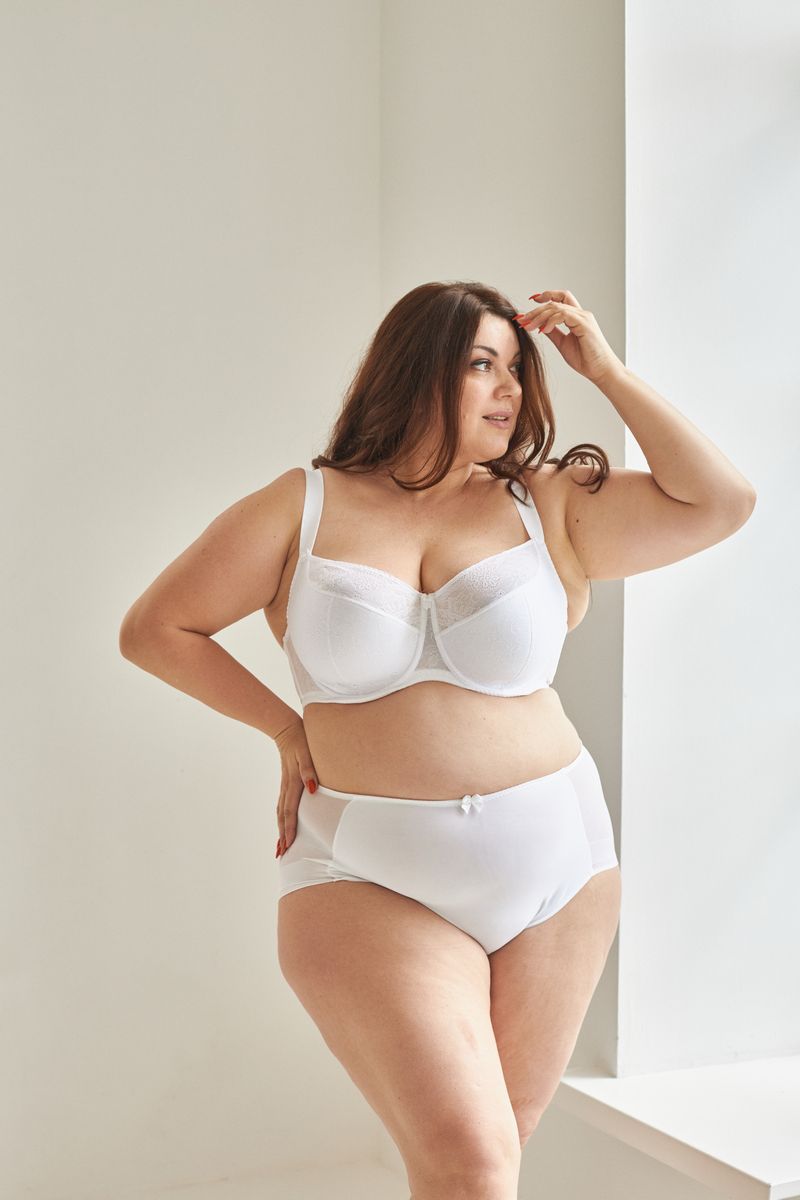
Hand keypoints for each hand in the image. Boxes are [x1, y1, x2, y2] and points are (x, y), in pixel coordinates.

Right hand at [273, 716, 317, 856]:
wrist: (287, 728)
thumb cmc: (301, 741)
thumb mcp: (307, 754)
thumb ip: (309, 771)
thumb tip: (312, 789)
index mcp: (293, 783)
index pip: (290, 811)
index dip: (289, 829)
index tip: (287, 845)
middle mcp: (287, 787)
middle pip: (283, 816)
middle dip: (282, 835)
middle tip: (281, 854)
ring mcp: (285, 785)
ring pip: (281, 811)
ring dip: (280, 829)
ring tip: (280, 845)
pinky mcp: (286, 782)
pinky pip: (282, 804)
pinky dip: (282, 817)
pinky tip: (283, 822)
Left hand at [515, 289, 623, 384]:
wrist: (600, 371)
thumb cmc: (586, 360)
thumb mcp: (562, 343)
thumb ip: (553, 332)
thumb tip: (539, 326)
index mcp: (577, 317)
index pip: (561, 298)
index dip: (547, 296)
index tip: (532, 301)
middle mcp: (581, 314)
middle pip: (555, 301)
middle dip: (536, 310)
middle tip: (522, 319)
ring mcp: (583, 317)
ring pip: (557, 307)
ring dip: (539, 316)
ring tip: (529, 327)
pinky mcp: (584, 324)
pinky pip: (563, 315)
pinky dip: (550, 321)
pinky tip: (543, 330)